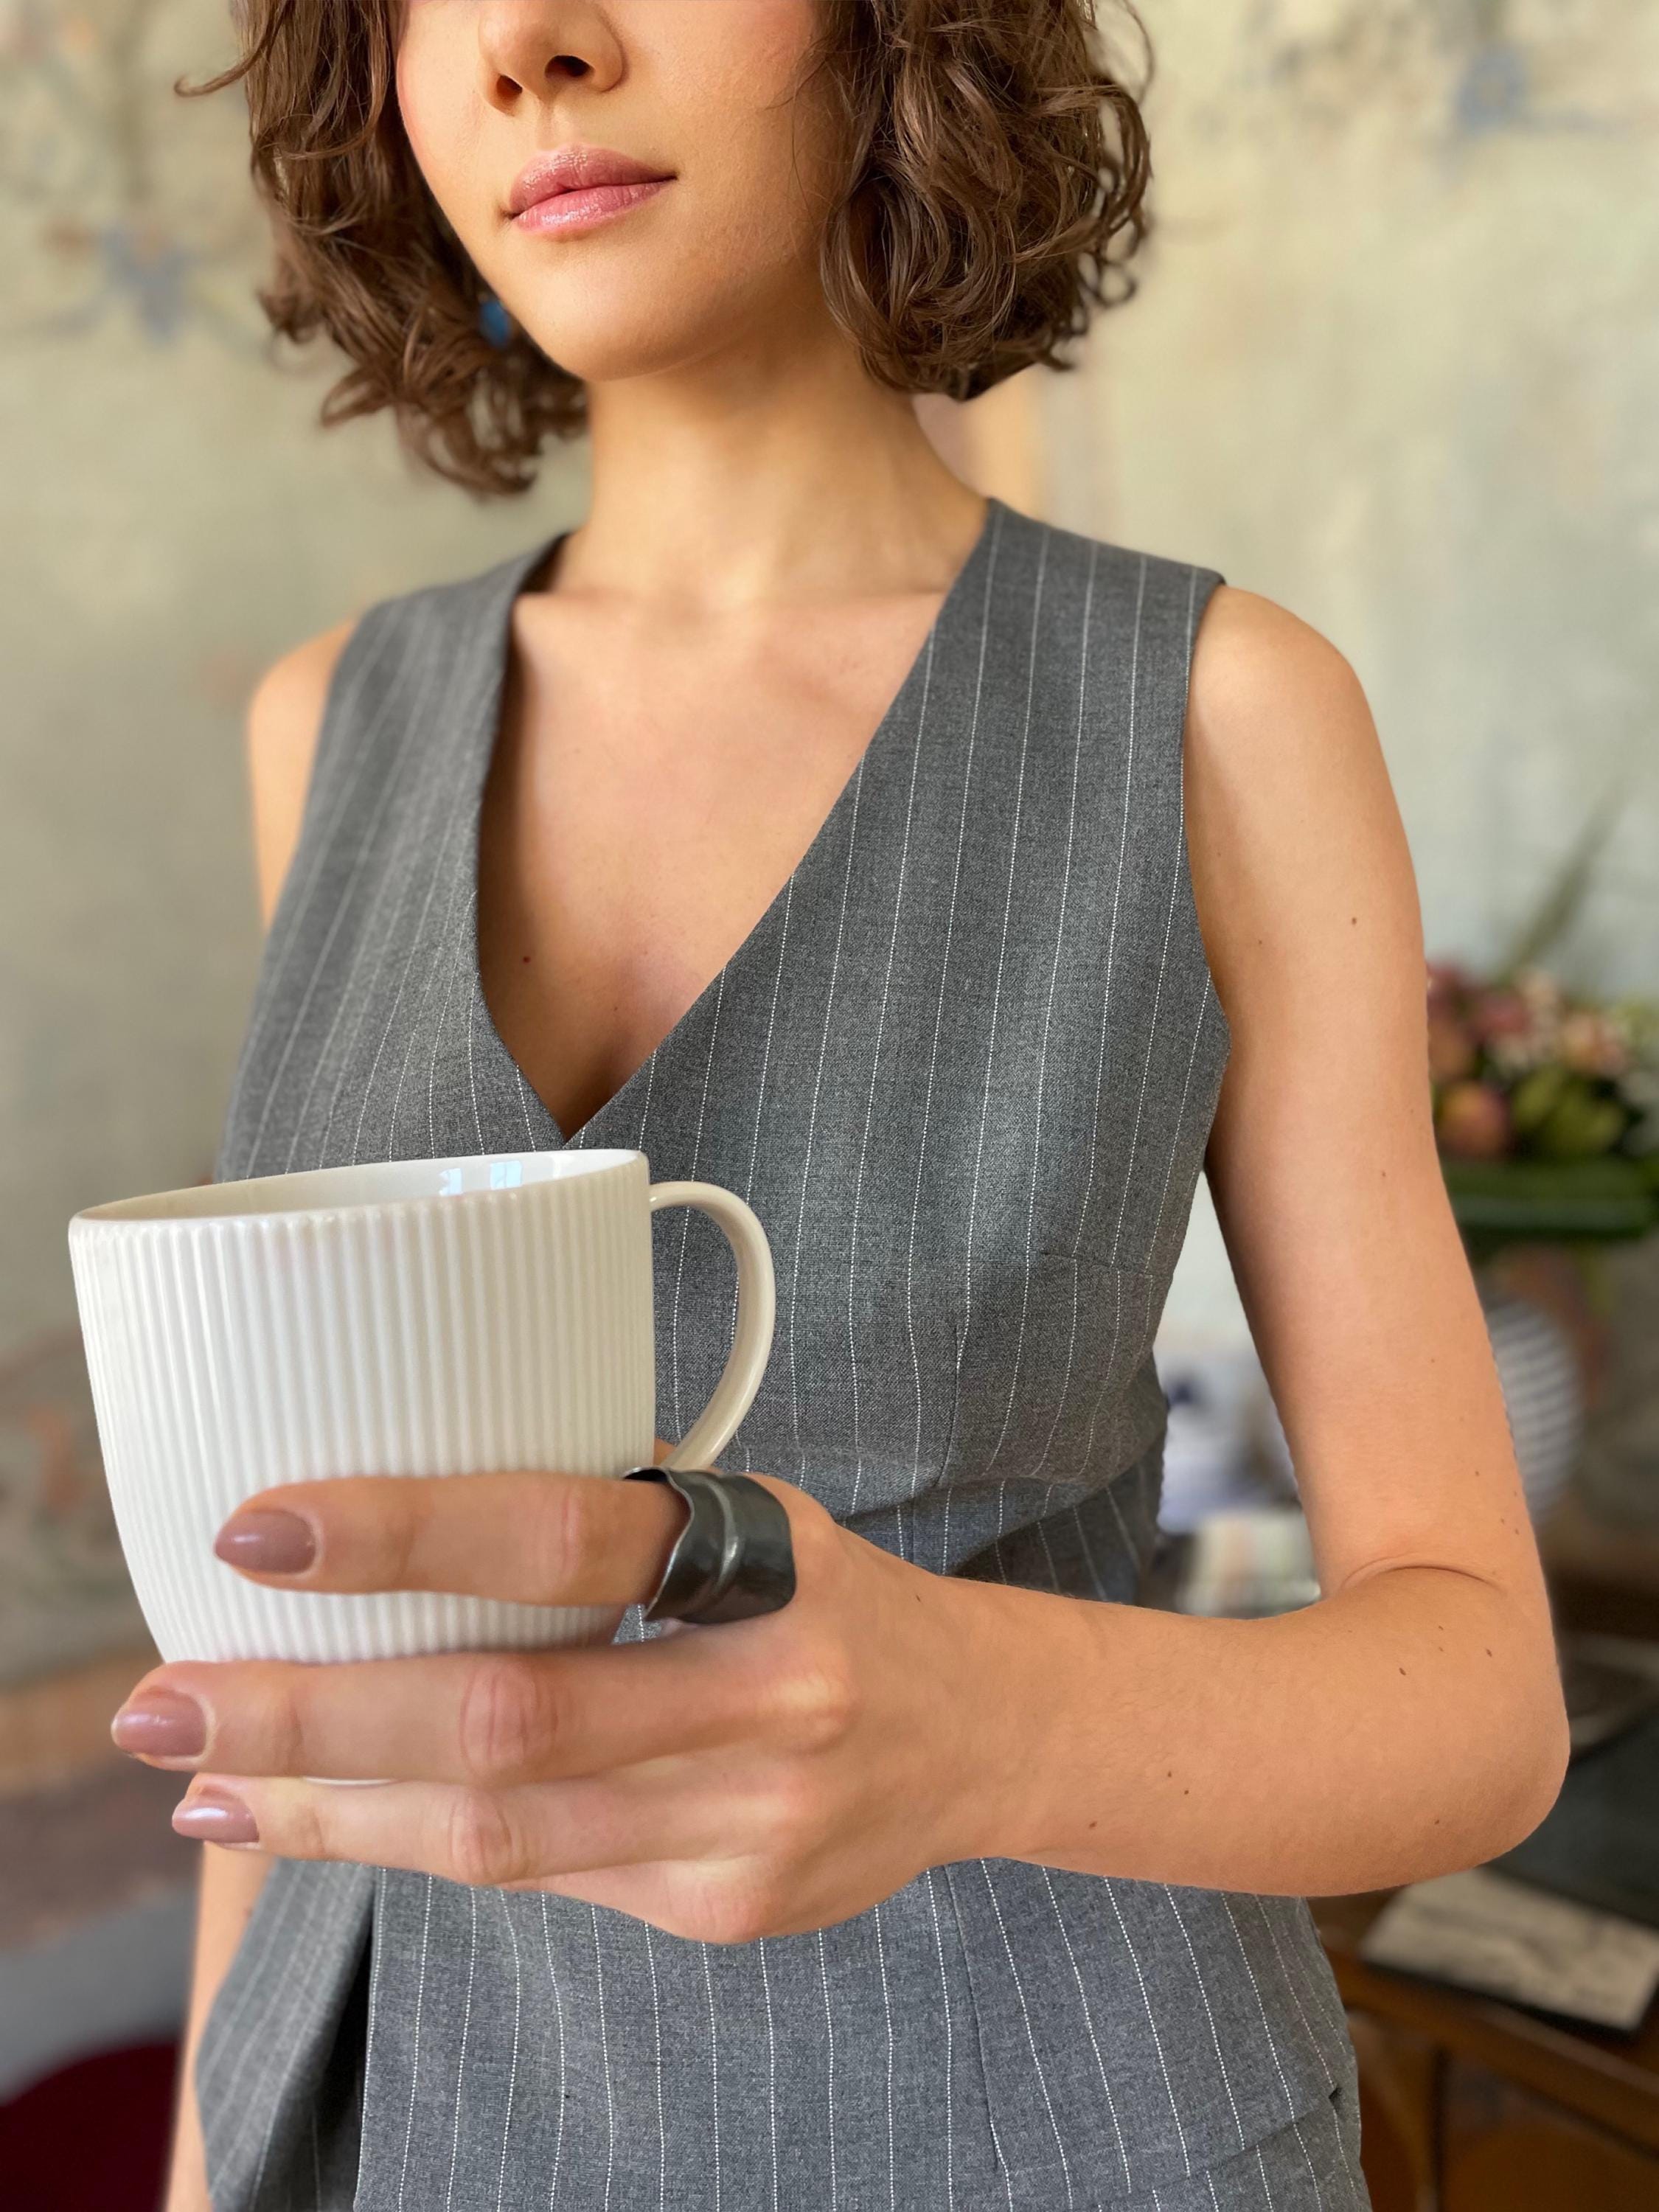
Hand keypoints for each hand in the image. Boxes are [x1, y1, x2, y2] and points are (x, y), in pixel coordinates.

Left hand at [110, 1456, 1031, 1941]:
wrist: (979, 1732)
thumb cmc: (825, 1593)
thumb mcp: (749, 1510)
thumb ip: (610, 1518)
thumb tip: (397, 1509)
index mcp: (767, 1554)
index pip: (567, 1536)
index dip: (405, 1533)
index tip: (260, 1532)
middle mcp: (768, 1692)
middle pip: (503, 1720)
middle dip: (312, 1717)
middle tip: (164, 1702)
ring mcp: (749, 1820)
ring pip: (499, 1833)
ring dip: (331, 1809)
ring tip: (211, 1782)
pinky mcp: (725, 1909)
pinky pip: (541, 1880)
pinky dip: (415, 1848)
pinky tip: (333, 1820)